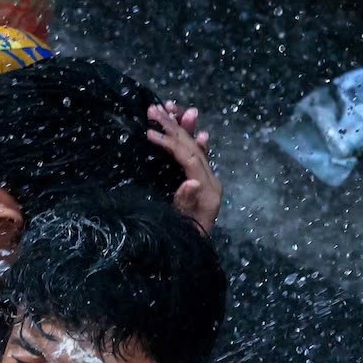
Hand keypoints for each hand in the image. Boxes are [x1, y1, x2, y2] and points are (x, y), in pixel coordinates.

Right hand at [147, 101, 220, 231]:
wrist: (194, 256)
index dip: (170, 144)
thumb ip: (186, 203)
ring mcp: (208, 182)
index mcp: (208, 191)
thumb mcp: (182, 225)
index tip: (150, 133)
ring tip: (173, 106)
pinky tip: (195, 129)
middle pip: (193, 148)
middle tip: (155, 108)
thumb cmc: (184, 242)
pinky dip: (194, 142)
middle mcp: (211, 183)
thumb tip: (193, 181)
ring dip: (184, 127)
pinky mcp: (202, 185)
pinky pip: (198, 158)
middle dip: (175, 126)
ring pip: (196, 148)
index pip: (189, 159)